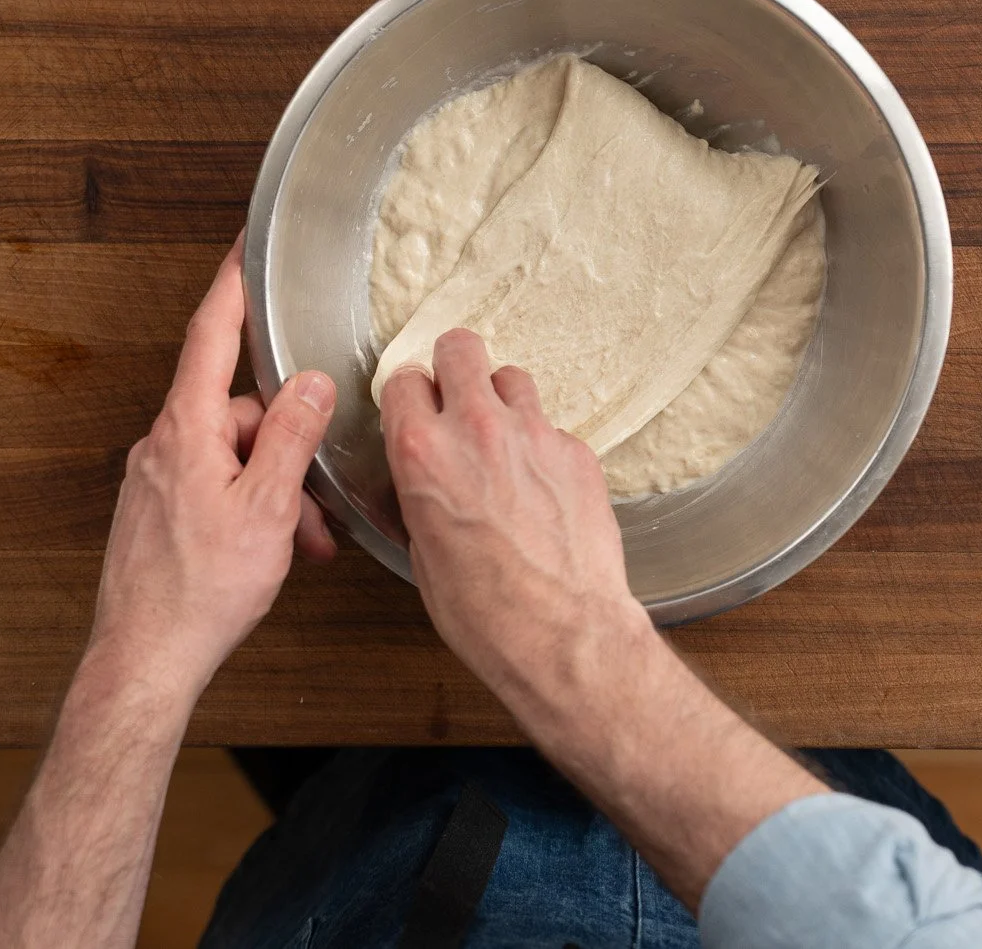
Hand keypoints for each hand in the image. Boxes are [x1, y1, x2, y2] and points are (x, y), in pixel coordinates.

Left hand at [87, 228, 338, 699]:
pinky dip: (250, 507)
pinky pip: (213, 487)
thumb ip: (291, 436)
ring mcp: (156, 480)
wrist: (145, 659)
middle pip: (238, 411)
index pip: (211, 335)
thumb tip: (311, 383)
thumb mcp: (268, 507)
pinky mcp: (156, 512)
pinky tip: (272, 549)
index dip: (231, 285)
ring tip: (301, 541)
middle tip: (320, 497)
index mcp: (187, 430)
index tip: (244, 246)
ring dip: (274, 489)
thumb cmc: (199, 592)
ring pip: (231, 457)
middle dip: (287, 444)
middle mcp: (163, 445)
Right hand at [379, 328, 652, 709]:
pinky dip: (542, 446)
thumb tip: (422, 481)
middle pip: (460, 347)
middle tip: (457, 396)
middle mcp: (477, 429)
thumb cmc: (487, 612)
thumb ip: (419, 494)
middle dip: (454, 366)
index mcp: (423, 452)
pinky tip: (541, 487)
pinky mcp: (577, 451)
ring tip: (502, 441)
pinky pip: (552, 427)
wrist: (564, 634)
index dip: (408, 397)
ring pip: (512, 377)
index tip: (414, 410)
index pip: (404, 380)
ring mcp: (534, 434)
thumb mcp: (421, 553)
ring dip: (501, 401)